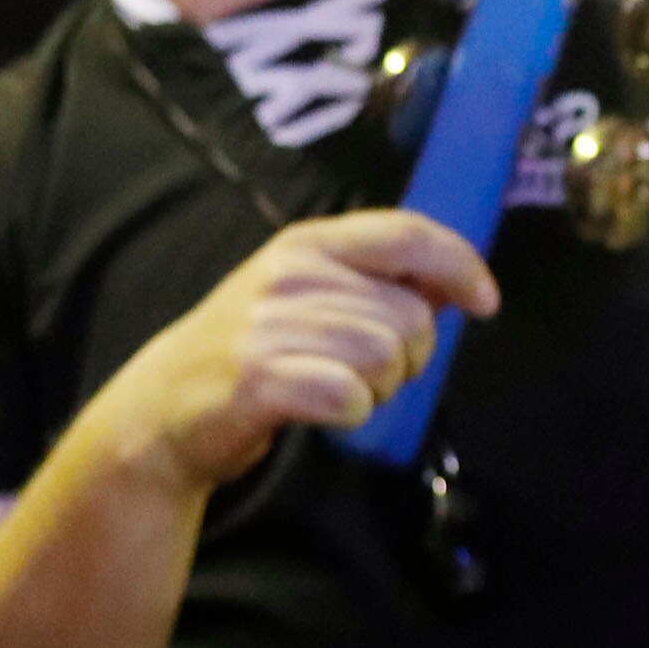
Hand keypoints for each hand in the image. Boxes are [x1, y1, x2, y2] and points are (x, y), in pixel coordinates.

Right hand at [96, 209, 496, 494]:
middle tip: (372, 374)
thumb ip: (379, 283)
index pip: (407, 234)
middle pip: (409, 315)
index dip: (460, 264)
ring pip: (384, 356)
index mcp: (309, 244)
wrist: (163, 406)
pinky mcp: (256, 378)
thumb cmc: (254, 350)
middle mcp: (289, 274)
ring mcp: (268, 324)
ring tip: (342, 390)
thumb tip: (456, 283)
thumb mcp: (310, 295)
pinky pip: (349, 396)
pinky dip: (352, 413)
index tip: (486, 302)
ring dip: (380, 388)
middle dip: (411, 356)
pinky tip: (325, 411)